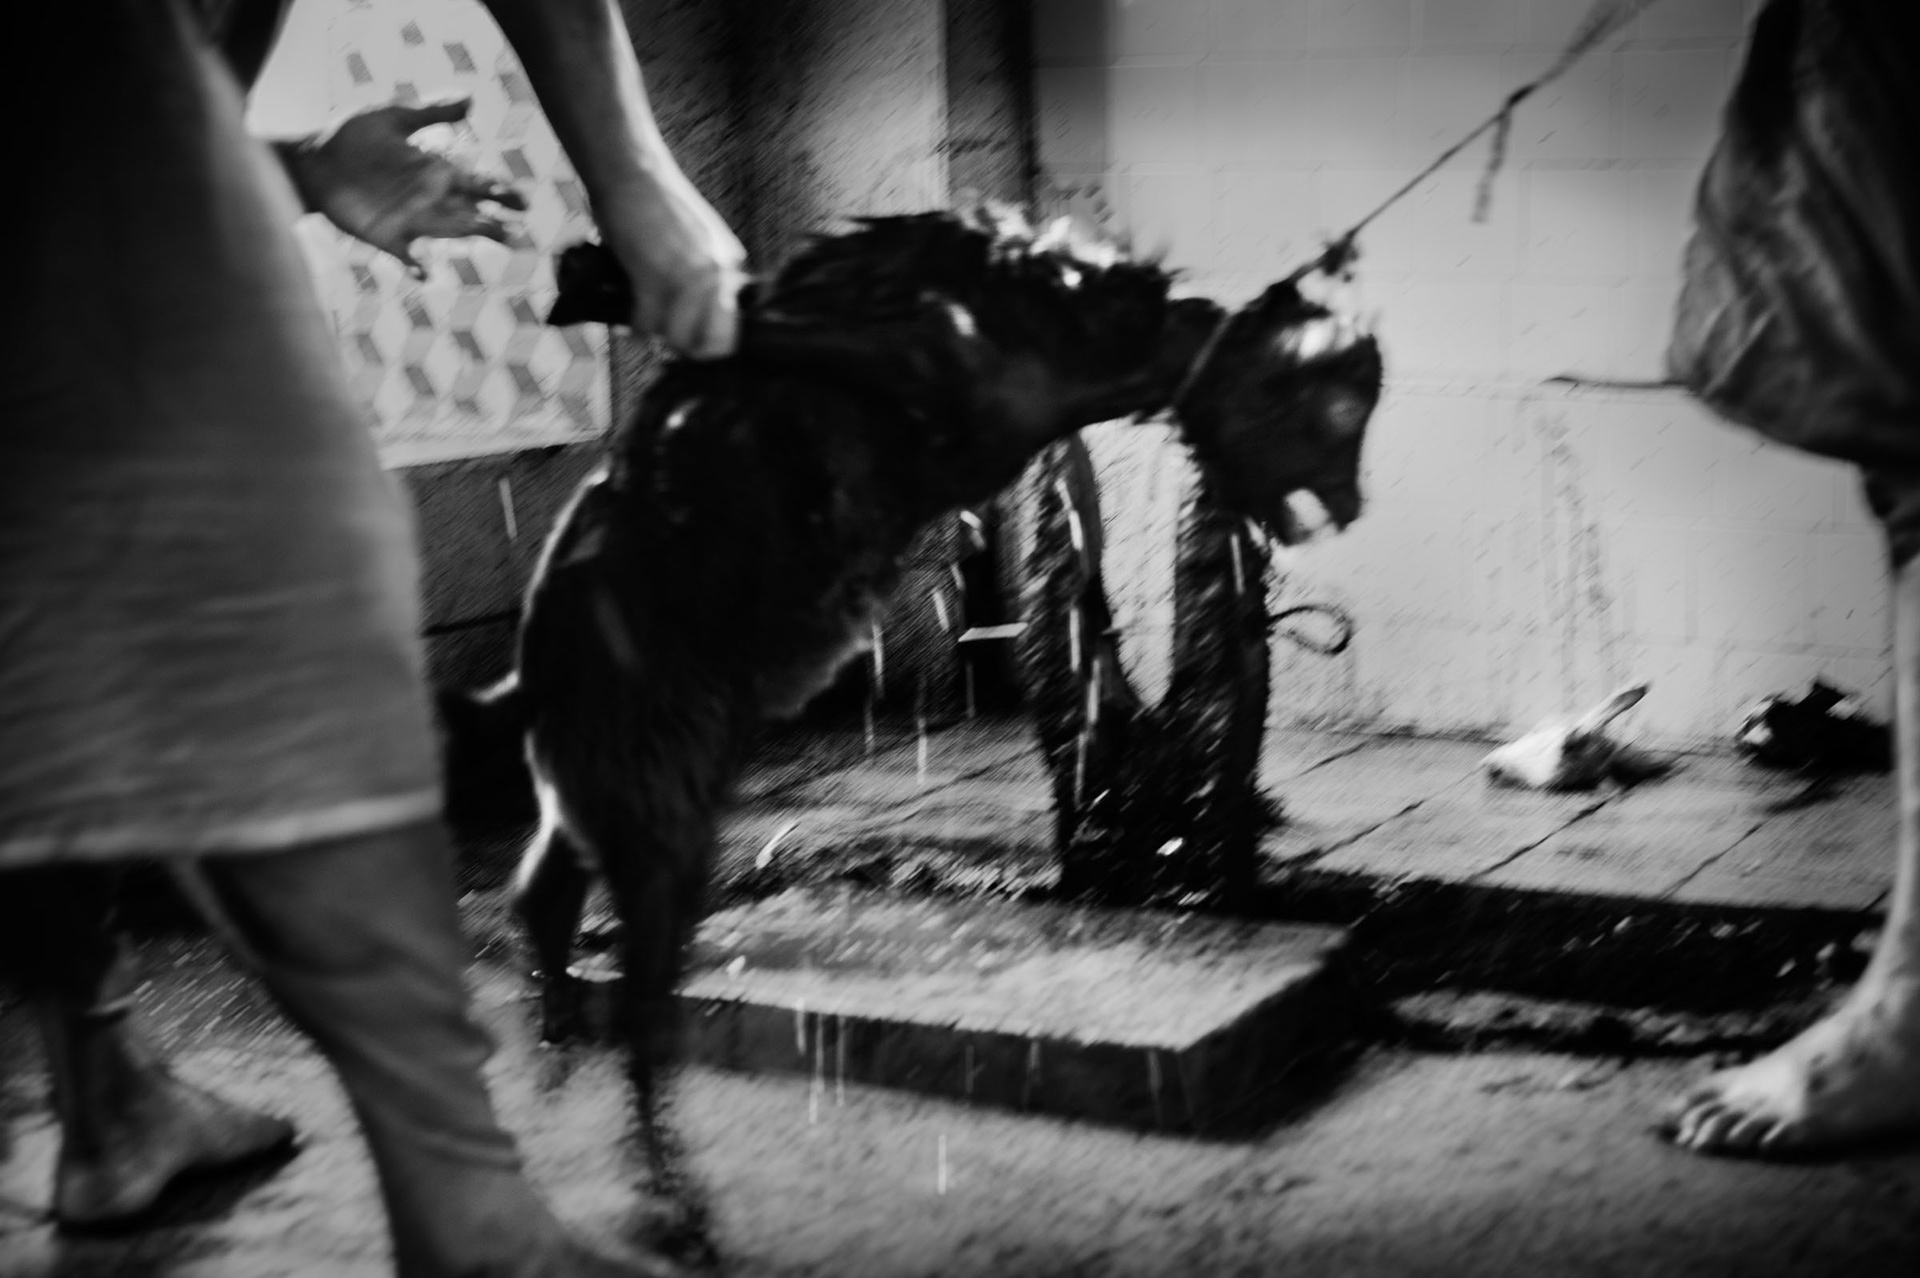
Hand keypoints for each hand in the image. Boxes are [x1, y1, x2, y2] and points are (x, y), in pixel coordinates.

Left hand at [293, 97, 527, 277]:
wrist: (311, 162)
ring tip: (495, 241)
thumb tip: (470, 99)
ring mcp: (410, 220)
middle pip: (471, 213)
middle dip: (494, 222)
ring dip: (472, 237)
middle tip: (516, 231)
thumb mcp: (392, 118)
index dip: (500, 192)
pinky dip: (416, 267)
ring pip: (450, 232)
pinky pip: (406, 256)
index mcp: (435, 171)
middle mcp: (430, 198)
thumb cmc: (350, 137)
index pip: (476, 183)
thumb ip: (430, 113)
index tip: (521, 200)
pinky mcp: (385, 237)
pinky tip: (425, 274)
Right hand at [600, 173, 747, 359]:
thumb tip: (698, 321)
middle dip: (684, 348)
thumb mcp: (701, 243)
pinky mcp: (655, 276)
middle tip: (664, 338)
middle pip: (709, 346)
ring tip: (643, 319)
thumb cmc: (659, 207)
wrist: (634, 172)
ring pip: (677, 338)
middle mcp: (719, 276)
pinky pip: (647, 323)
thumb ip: (708, 278)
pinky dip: (634, 325)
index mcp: (733, 268)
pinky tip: (629, 315)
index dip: (710, 347)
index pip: (734, 334)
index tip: (688, 344)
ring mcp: (690, 277)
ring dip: (655, 334)